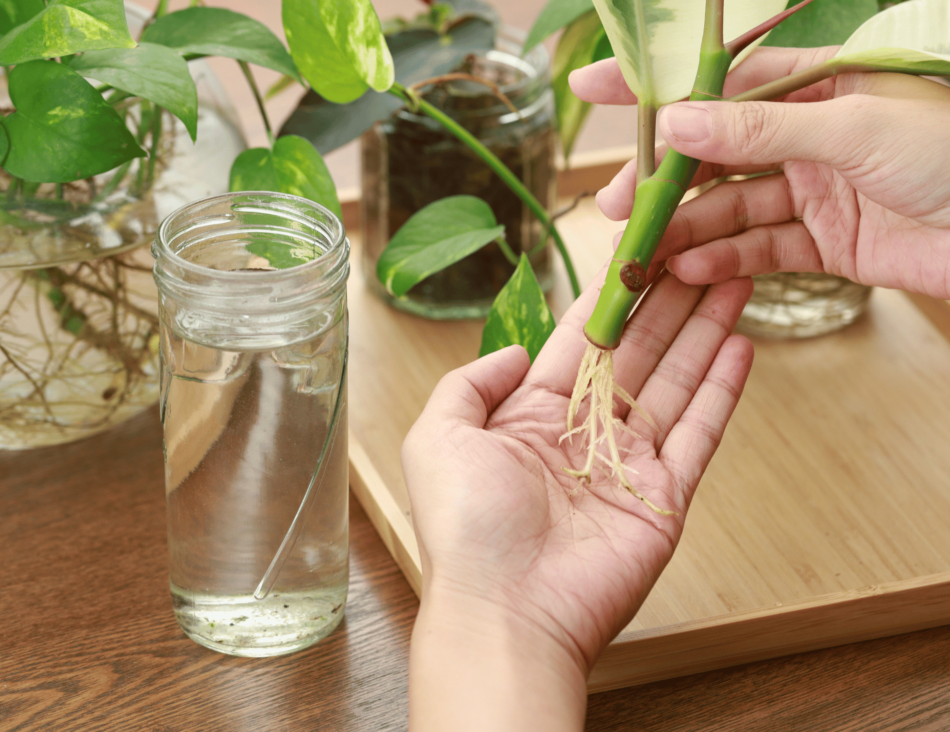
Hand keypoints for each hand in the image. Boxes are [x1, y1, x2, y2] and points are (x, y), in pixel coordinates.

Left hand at [404, 273, 753, 730]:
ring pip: (674, 382)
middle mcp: (583, 433)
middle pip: (636, 352)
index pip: (581, 341)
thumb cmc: (465, 528)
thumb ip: (470, 383)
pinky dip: (721, 389)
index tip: (637, 251)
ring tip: (732, 277)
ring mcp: (628, 463)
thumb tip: (517, 350)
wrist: (507, 610)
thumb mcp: (439, 436)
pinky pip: (700, 432)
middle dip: (667, 301)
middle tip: (698, 249)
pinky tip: (738, 344)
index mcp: (530, 415)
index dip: (610, 296)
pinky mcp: (665, 496)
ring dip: (702, 330)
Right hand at [570, 47, 949, 298]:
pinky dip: (727, 260)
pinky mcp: (827, 243)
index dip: (658, 86)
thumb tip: (678, 120)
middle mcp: (811, 136)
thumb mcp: (854, 127)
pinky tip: (691, 269)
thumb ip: (763, 128)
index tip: (596, 88)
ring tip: (645, 249)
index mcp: (820, 86)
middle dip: (665, 178)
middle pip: (717, 154)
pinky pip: (763, 249)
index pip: (722, 81)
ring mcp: (816, 190)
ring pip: (733, 207)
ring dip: (688, 228)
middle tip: (618, 202)